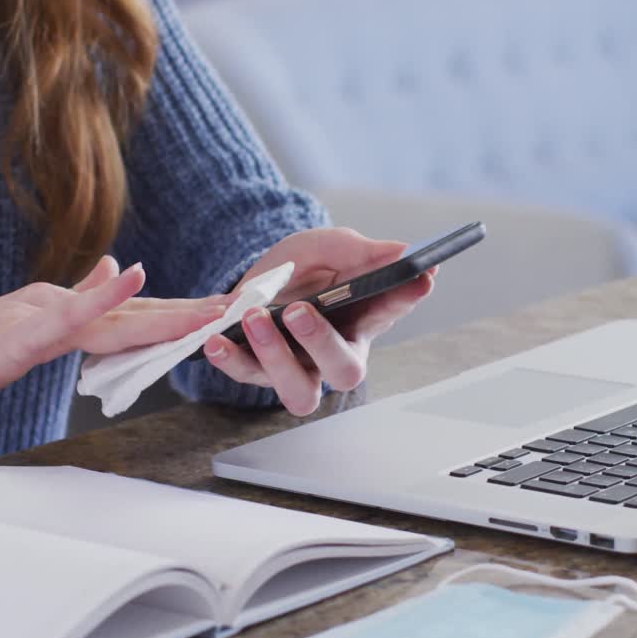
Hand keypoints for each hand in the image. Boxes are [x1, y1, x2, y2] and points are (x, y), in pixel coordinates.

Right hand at [0, 256, 224, 426]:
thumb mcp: (14, 337)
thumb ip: (61, 315)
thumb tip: (108, 277)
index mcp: (55, 310)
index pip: (128, 315)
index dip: (176, 315)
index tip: (220, 313)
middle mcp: (52, 304)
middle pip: (135, 311)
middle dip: (191, 312)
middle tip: (242, 305)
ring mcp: (35, 316)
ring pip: (115, 313)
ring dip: (170, 308)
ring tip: (216, 305)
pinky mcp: (15, 334)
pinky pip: (66, 314)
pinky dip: (102, 294)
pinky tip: (134, 279)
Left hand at [202, 228, 435, 415]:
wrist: (255, 279)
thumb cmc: (302, 268)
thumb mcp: (328, 247)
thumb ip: (360, 252)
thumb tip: (403, 252)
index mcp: (364, 319)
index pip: (393, 308)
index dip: (407, 297)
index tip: (420, 276)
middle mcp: (335, 353)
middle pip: (345, 370)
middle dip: (321, 343)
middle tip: (299, 311)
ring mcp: (297, 369)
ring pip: (298, 390)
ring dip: (274, 355)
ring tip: (253, 317)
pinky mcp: (259, 371)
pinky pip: (246, 376)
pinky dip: (230, 359)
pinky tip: (216, 339)